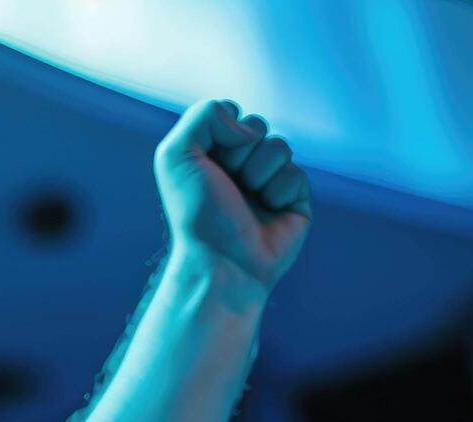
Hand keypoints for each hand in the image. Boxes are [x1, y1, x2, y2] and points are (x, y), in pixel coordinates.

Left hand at [155, 99, 312, 293]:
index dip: (222, 131)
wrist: (223, 259)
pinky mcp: (293, 199)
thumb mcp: (176, 155)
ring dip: (259, 171)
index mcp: (209, 156)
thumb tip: (245, 122)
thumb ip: (204, 115)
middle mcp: (238, 167)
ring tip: (247, 199)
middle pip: (257, 125)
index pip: (230, 112)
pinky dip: (279, 190)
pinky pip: (296, 172)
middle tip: (227, 184)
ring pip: (280, 146)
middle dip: (241, 152)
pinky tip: (268, 212)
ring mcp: (267, 181)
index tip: (207, 163)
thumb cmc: (196, 213)